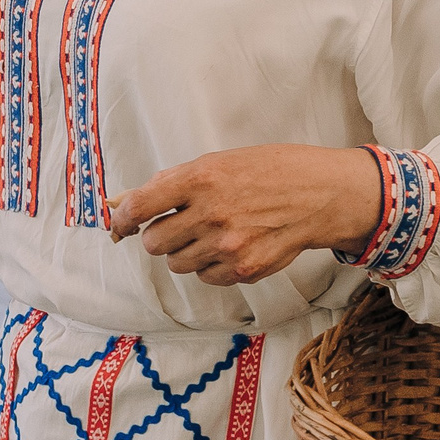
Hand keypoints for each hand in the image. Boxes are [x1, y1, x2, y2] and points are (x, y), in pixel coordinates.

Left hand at [107, 144, 381, 286]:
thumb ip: (172, 184)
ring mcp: (227, 246)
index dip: (123, 219)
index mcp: (200, 178)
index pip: (141, 205)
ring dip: (184, 251)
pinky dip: (209, 266)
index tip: (121, 225)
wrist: (317, 195)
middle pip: (154, 242)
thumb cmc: (266, 171)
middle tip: (177, 224)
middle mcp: (211, 214)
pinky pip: (204, 277)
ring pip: (177, 263)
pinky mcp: (243, 270)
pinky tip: (228, 246)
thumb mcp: (217, 163)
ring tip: (209, 233)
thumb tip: (126, 203)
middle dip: (159, 234)